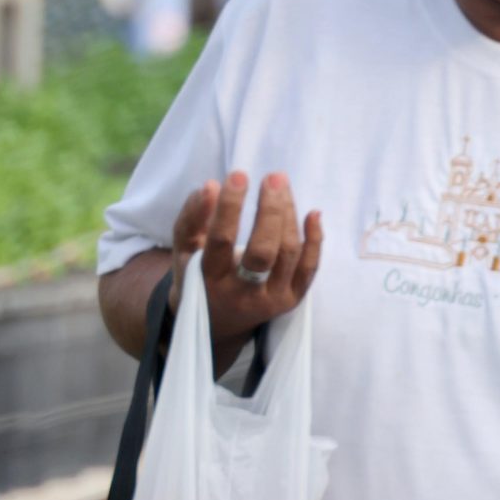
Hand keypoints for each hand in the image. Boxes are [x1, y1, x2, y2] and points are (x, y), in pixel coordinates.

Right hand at [164, 171, 324, 373]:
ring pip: (287, 254)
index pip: (221, 240)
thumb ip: (192, 217)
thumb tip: (211, 185)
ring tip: (281, 186)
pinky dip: (315, 240)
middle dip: (270, 211)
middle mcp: (242, 294)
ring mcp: (271, 300)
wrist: (217, 323)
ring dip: (288, 216)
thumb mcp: (184, 249)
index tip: (238, 175)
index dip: (230, 207)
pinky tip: (313, 213)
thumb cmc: (198, 274)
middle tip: (273, 177)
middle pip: (263, 252)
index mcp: (209, 280)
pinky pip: (309, 269)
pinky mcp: (292, 300)